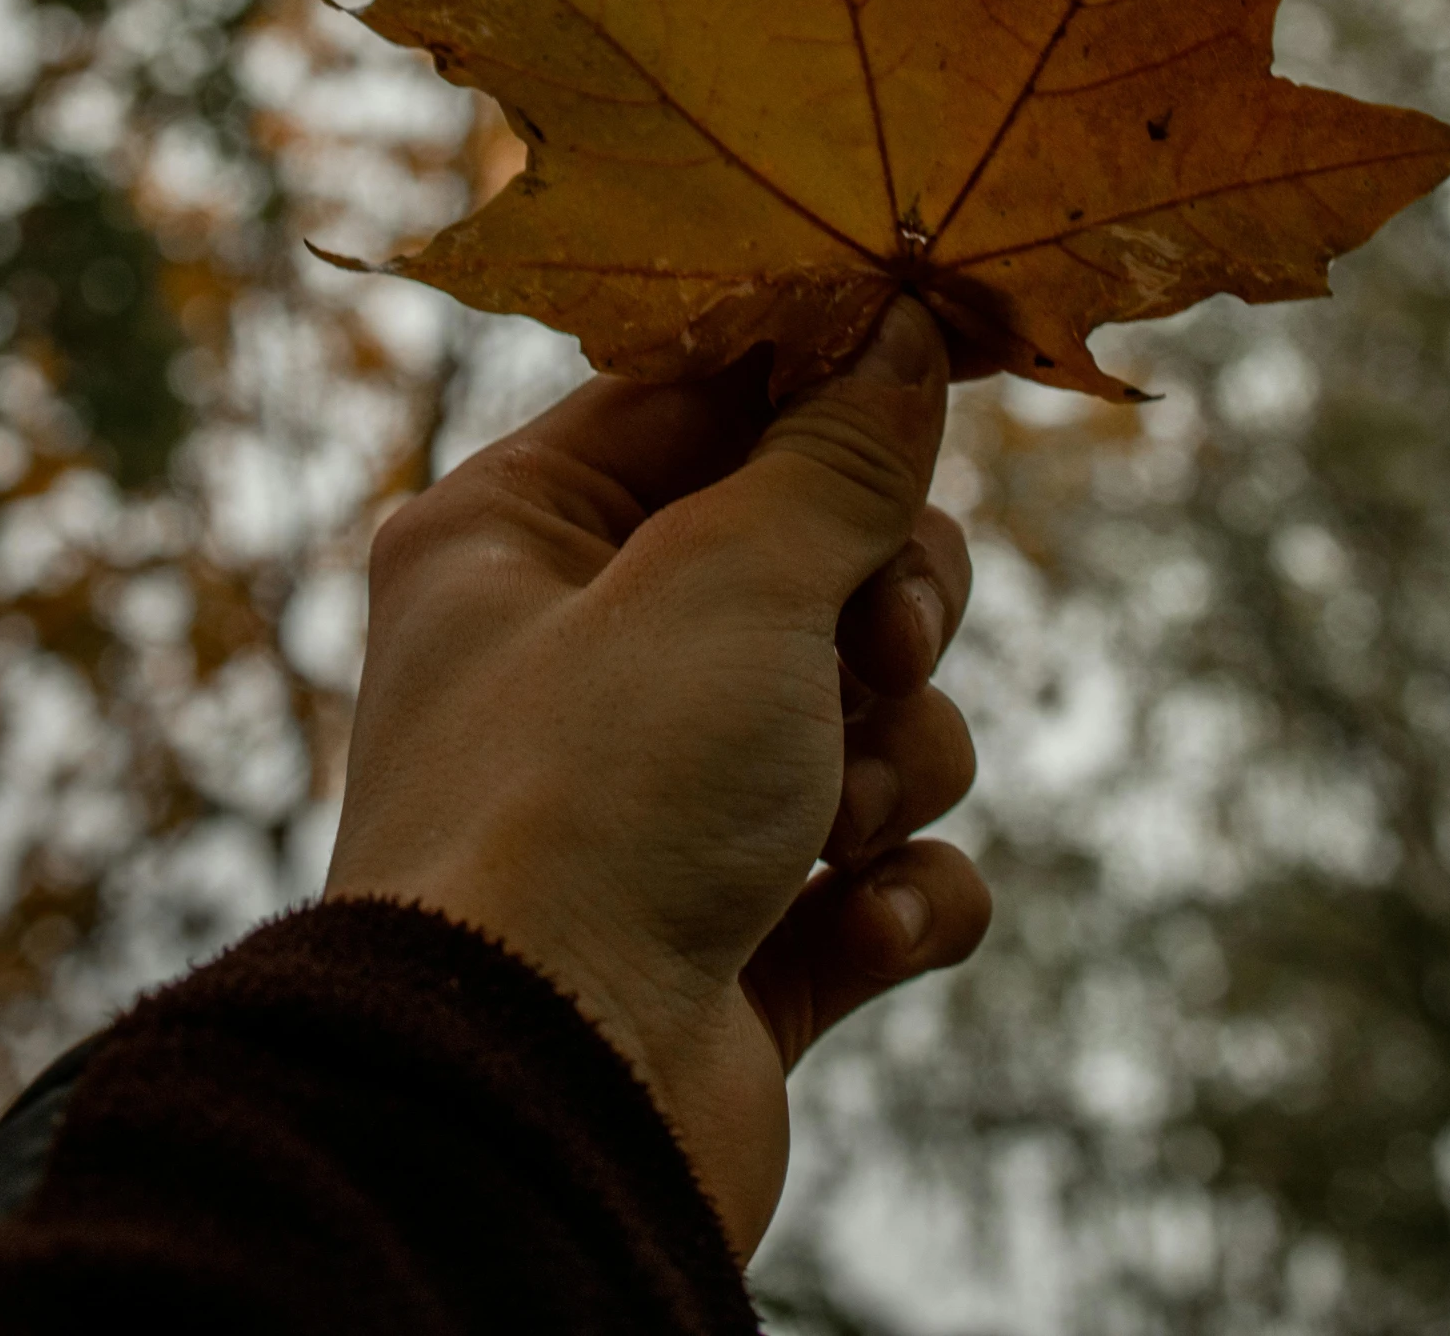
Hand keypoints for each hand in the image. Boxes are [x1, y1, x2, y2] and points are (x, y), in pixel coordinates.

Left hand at [325, 297, 990, 1259]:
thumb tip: (901, 337)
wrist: (540, 1113)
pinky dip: (893, 893)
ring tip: (838, 819)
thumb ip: (835, 460)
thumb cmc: (596, 801)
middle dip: (882, 605)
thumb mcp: (727, 582)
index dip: (819, 383)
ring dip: (892, 758)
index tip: (931, 354)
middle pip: (804, 558)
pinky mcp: (732, 938)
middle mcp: (576, 660)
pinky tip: (856, 923)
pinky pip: (874, 870)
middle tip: (883, 642)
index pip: (694, 400)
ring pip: (864, 713)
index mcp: (518, 540)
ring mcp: (655, 805)